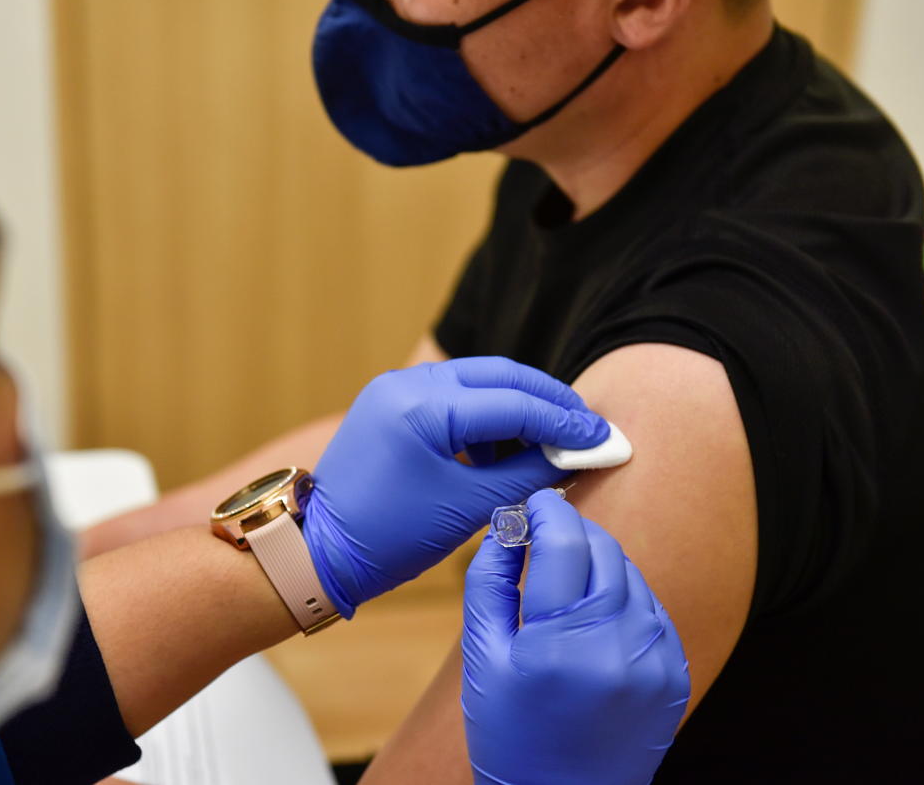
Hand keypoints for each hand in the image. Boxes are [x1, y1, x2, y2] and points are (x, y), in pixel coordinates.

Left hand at [303, 357, 608, 615]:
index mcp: (423, 407)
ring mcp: (395, 387)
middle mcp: (407, 383)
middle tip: (589, 429)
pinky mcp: (390, 400)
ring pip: (479, 380)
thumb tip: (576, 456)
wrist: (318, 549)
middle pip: (502, 375)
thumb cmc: (389, 537)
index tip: (605, 439)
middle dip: (549, 402)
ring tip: (549, 447)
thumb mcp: (469, 508)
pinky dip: (486, 415)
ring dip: (518, 407)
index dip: (566, 423)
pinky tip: (506, 450)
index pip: (516, 403)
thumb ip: (529, 474)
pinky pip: (453, 394)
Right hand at [461, 489, 689, 784]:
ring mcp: (654, 662)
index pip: (565, 543)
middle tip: (545, 531)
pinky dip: (623, 597)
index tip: (534, 503)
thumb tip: (507, 526)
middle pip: (603, 551)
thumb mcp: (484, 658)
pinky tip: (595, 615)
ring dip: (598, 563)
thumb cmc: (510, 734)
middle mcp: (617, 648)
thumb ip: (489, 581)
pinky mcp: (673, 673)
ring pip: (631, 575)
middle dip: (572, 531)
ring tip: (566, 581)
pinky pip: (651, 609)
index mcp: (561, 644)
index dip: (548, 511)